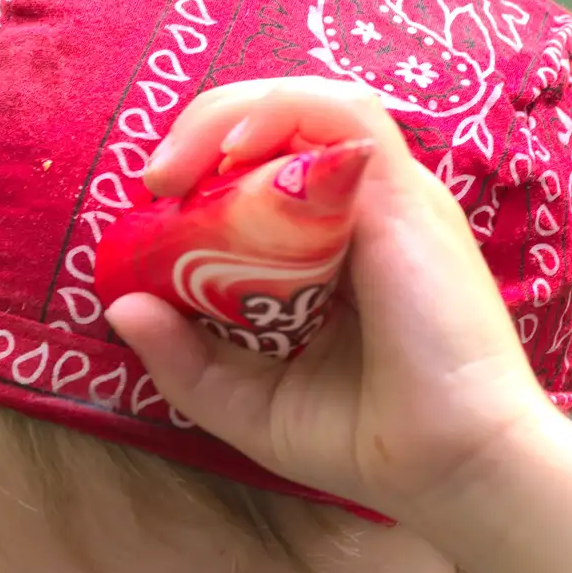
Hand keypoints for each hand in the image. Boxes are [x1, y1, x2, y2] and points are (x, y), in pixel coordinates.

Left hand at [106, 77, 555, 532]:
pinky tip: (230, 153)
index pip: (266, 172)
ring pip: (310, 103)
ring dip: (230, 116)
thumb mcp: (248, 404)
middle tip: (154, 183)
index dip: (202, 173)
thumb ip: (185, 361)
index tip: (149, 216)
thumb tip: (119, 306)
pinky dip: (281, 112)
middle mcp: (361, 212)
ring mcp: (388, 198)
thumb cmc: (367, 441)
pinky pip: (342, 113)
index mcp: (333, 250)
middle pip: (282, 127)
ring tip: (176, 168)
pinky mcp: (404, 197)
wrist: (452, 469)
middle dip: (204, 134)